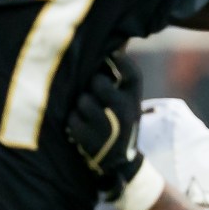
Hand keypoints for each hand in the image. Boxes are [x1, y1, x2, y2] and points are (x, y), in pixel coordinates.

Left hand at [66, 53, 144, 193]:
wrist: (120, 163)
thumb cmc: (118, 123)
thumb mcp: (127, 103)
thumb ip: (118, 80)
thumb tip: (110, 47)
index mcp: (135, 100)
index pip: (131, 73)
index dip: (119, 60)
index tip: (110, 57)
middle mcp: (126, 112)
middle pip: (98, 82)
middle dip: (91, 84)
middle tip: (93, 93)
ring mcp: (108, 127)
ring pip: (83, 100)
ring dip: (80, 105)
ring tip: (88, 114)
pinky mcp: (90, 140)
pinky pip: (73, 118)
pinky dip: (74, 122)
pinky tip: (82, 128)